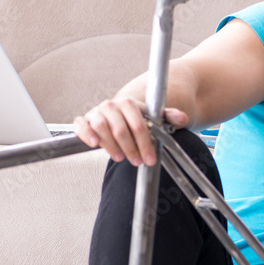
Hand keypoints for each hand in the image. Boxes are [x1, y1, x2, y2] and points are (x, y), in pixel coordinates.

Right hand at [74, 97, 188, 165]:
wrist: (120, 112)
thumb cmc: (137, 117)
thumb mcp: (155, 116)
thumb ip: (169, 116)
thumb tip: (183, 118)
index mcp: (129, 104)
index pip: (138, 125)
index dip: (145, 143)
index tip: (150, 158)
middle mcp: (111, 106)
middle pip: (120, 129)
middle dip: (130, 148)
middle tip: (137, 161)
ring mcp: (97, 112)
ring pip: (101, 127)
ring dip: (110, 145)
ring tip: (120, 157)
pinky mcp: (85, 120)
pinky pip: (81, 125)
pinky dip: (85, 133)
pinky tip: (93, 143)